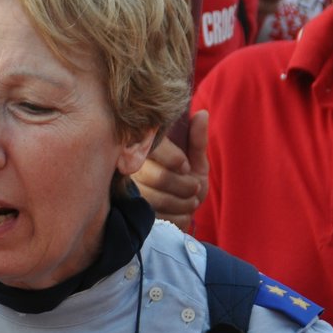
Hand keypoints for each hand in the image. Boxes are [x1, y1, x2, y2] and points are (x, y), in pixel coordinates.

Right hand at [133, 110, 208, 230]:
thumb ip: (197, 141)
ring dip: (184, 204)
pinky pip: (159, 218)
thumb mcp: (197, 161)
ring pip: (159, 200)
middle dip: (185, 186)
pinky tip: (180, 215)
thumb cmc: (187, 184)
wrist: (180, 216)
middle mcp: (132, 172)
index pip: (153, 147)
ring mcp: (131, 196)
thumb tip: (202, 114)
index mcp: (145, 152)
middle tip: (194, 188)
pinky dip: (178, 219)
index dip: (173, 159)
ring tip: (190, 202)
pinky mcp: (133, 218)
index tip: (186, 167)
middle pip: (159, 177)